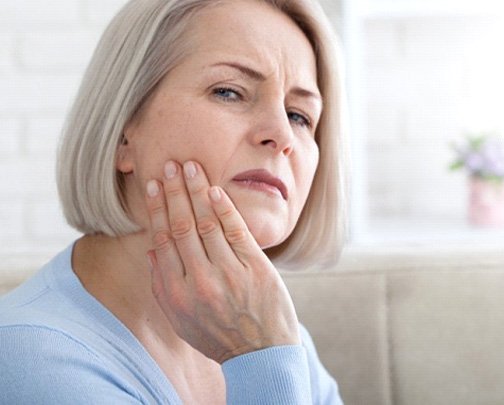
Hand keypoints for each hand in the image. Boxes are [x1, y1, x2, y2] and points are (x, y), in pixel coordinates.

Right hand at [144, 160, 299, 363]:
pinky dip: (225, 209)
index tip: (153, 186)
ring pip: (208, 224)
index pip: (163, 240)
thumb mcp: (180, 319)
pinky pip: (237, 232)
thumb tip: (151, 248)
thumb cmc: (217, 334)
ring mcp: (229, 274)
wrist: (261, 354)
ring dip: (197, 192)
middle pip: (183, 226)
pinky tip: (215, 190)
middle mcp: (200, 281)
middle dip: (175, 192)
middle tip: (169, 165)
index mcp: (178, 293)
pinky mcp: (256, 269)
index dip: (158, 209)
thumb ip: (162, 285)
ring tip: (190, 167)